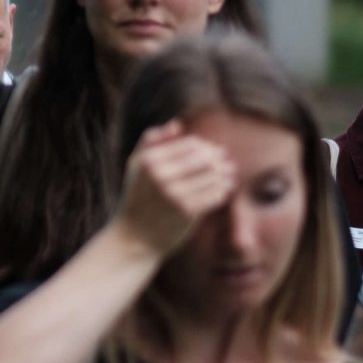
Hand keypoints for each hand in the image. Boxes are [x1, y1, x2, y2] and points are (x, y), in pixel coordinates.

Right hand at [112, 122, 238, 257]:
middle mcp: (161, 174)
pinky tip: (222, 190)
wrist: (134, 237)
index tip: (213, 153)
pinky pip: (215, 194)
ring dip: (225, 175)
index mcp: (149, 160)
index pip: (190, 144)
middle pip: (205, 158)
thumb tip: (177, 124)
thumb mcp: (136, 166)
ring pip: (214, 175)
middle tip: (227, 164)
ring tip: (228, 176)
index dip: (206, 147)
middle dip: (219, 159)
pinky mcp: (187, 211)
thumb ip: (151, 141)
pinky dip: (222, 191)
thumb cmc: (138, 197)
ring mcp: (174, 193)